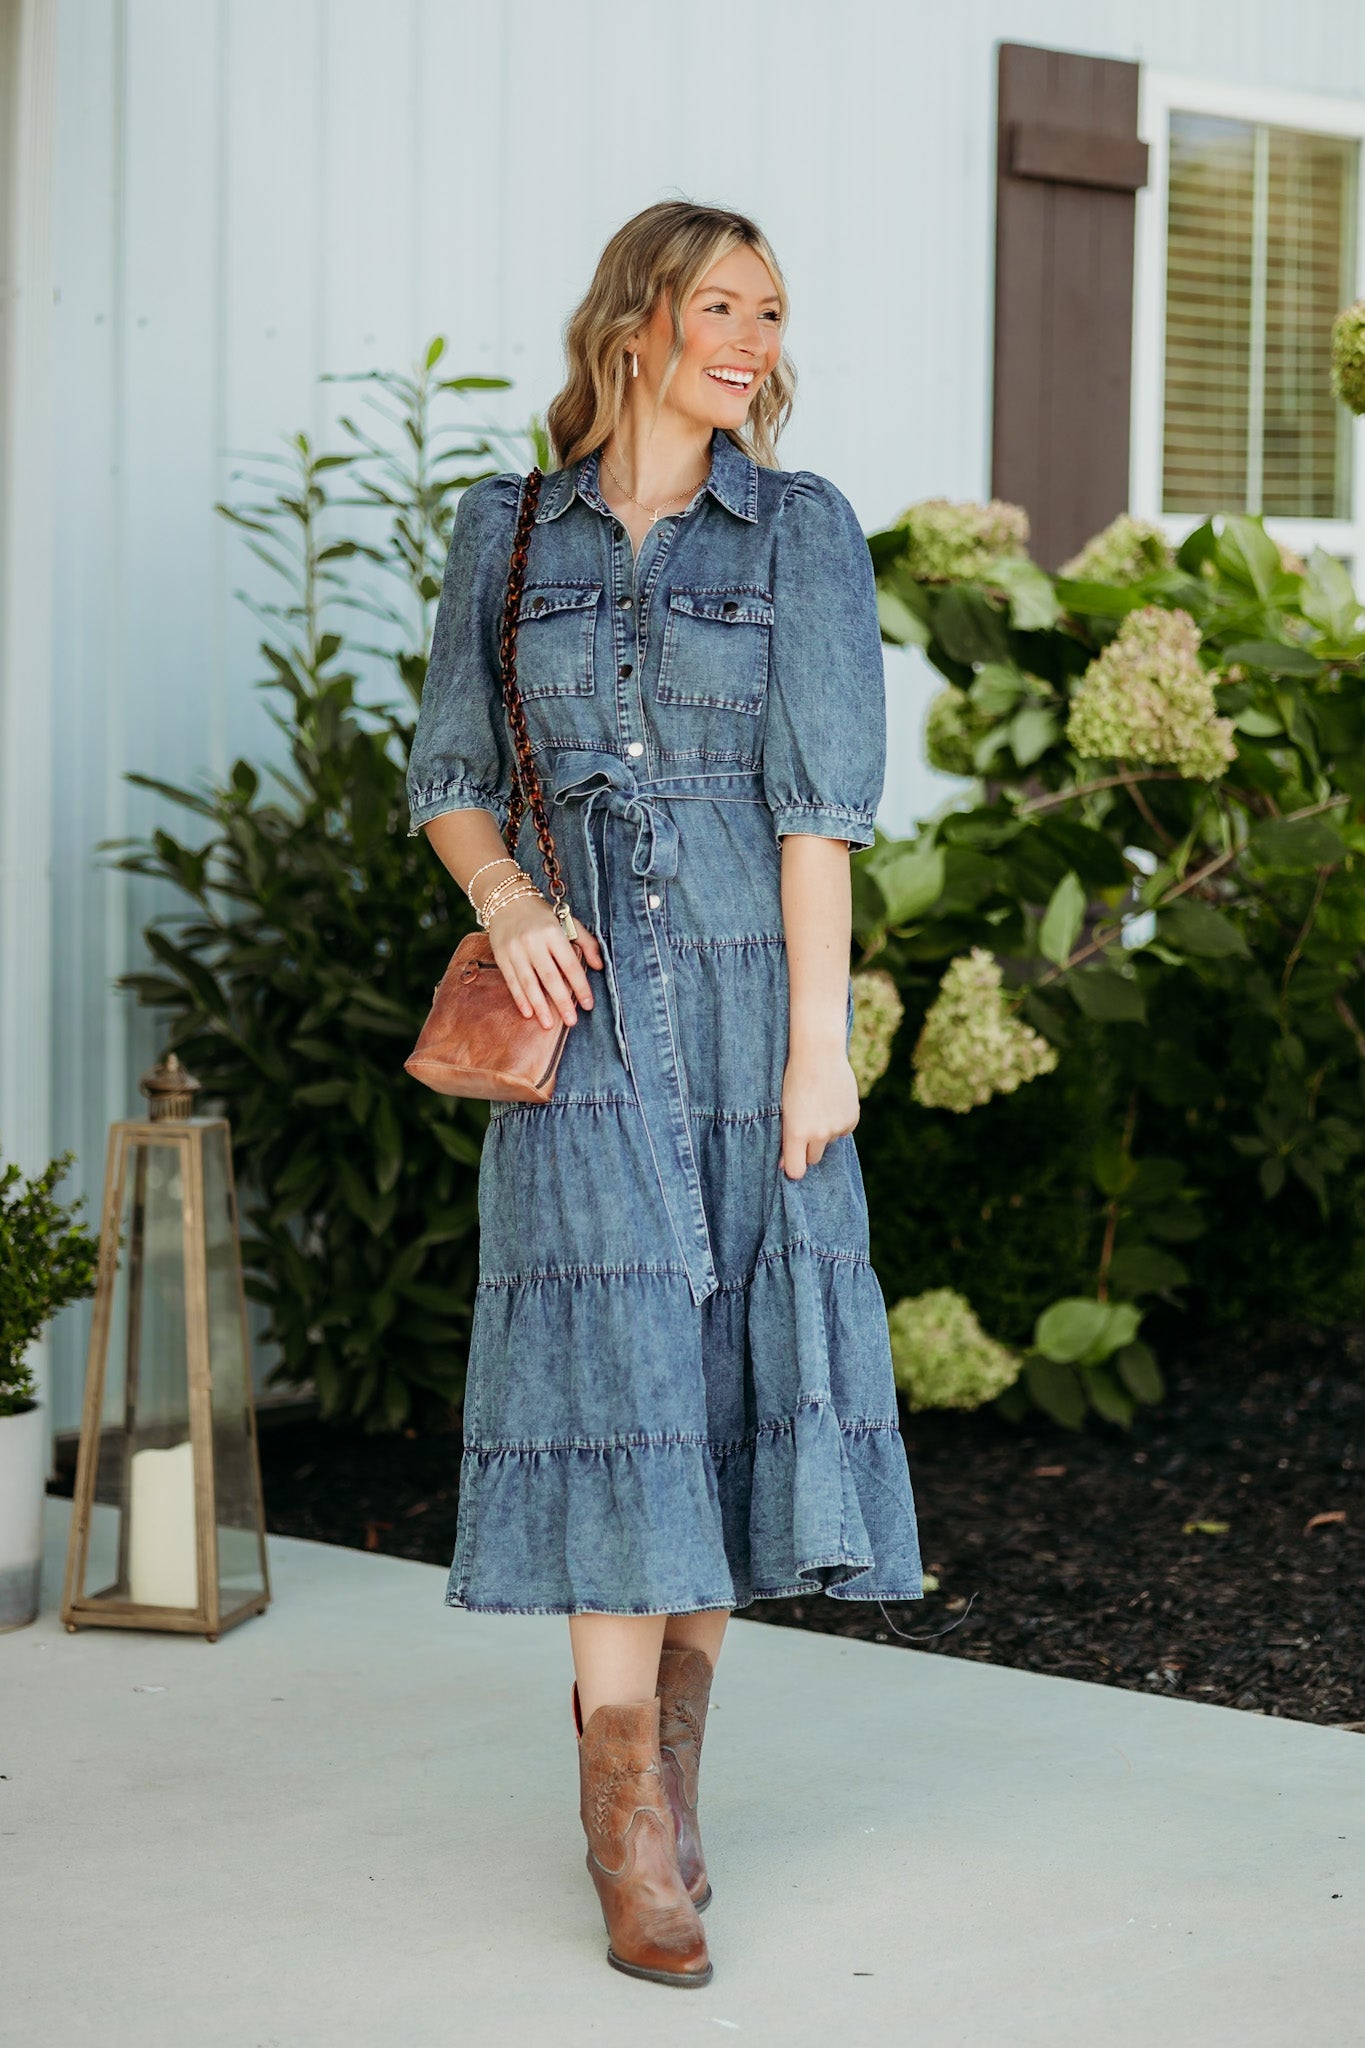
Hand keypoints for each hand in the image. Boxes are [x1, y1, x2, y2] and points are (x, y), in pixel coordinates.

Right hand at [487, 893, 604, 1029]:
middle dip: (561, 1001)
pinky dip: (520, 998)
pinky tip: (528, 1013)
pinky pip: (512, 981)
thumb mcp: (568, 921)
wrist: (506, 899)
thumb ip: (586, 942)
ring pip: (529, 982)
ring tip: (549, 1024)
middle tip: (571, 1021)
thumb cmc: (542, 915)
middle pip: (550, 977)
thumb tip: (599, 966)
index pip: (570, 964)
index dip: (580, 986)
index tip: (588, 1004)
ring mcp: (515, 950)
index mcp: (553, 932)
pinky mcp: (501, 956)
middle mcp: (533, 942)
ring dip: (540, 1005)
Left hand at [780, 1042, 859, 1178]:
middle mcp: (819, 1134)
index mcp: (797, 1133)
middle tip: (804, 1125)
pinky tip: (831, 1103)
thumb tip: (784, 1165)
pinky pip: (843, 1131)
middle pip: (813, 1158)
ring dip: (824, 1132)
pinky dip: (838, 1122)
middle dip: (808, 1148)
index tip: (790, 1162)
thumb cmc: (794, 1080)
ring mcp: (837, 1128)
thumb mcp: (784, 1109)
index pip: (796, 1171)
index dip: (793, 1168)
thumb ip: (786, 1138)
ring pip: (829, 1142)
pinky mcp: (852, 1119)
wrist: (819, 1054)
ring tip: (818, 1106)